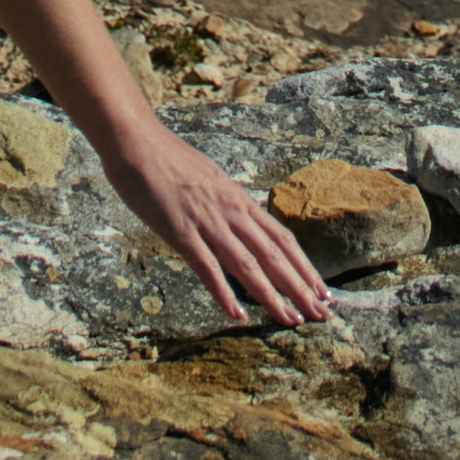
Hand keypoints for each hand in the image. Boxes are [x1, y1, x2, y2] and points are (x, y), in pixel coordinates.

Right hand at [98, 122, 334, 327]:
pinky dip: (224, 293)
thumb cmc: (168, 158)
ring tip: (291, 319)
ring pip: (248, 264)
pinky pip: (207, 267)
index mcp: (238, 199)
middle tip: (322, 313)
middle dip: (300, 286)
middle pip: (274, 254)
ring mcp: (207, 221)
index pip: (281, 238)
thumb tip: (241, 221)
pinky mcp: (181, 231)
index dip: (304, 266)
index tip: (322, 290)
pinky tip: (237, 315)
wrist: (137, 140)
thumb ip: (226, 203)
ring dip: (272, 295)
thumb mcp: (209, 179)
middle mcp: (230, 211)